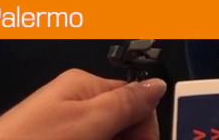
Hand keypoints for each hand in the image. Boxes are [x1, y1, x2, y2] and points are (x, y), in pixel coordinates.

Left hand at [0, 69, 165, 139]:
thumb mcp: (85, 122)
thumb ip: (124, 102)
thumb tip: (156, 84)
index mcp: (82, 86)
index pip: (134, 97)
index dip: (144, 124)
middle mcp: (72, 103)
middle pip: (120, 121)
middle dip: (125, 138)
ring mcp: (62, 127)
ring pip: (104, 136)